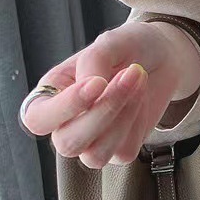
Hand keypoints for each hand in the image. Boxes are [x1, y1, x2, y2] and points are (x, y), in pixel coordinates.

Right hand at [21, 21, 199, 167]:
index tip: (98, 83)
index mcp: (51, 96)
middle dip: (104, 110)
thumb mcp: (108, 43)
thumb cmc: (127, 47)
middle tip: (130, 73)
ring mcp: (92, 141)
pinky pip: (124, 153)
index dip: (65, 107)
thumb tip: (91, 87)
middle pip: (67, 143)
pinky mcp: (120, 149)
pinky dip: (137, 124)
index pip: (37, 119)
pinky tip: (141, 99)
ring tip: (138, 80)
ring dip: (124, 116)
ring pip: (95, 155)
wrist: (162, 55)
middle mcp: (67, 124)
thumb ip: (93, 62)